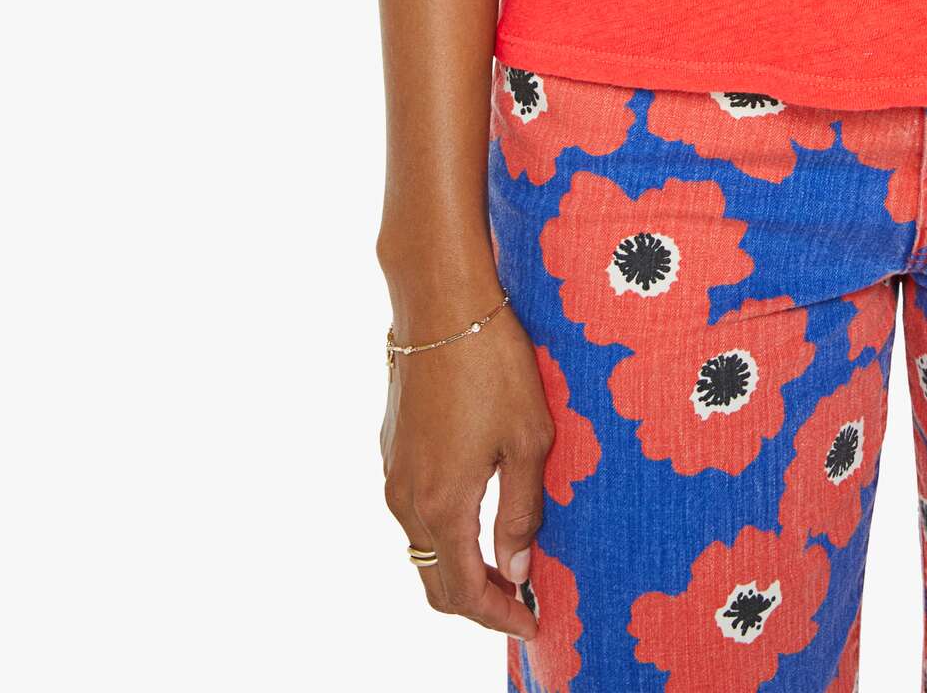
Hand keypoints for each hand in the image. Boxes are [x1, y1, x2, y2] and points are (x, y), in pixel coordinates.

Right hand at [380, 298, 554, 639]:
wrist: (440, 302)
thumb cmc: (493, 363)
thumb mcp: (528, 438)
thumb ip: (522, 511)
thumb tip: (517, 571)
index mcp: (442, 503)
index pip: (463, 590)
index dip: (498, 616)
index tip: (533, 624)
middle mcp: (406, 498)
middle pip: (434, 580)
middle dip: (477, 602)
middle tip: (522, 604)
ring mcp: (394, 472)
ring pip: (422, 547)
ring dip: (459, 566)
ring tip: (507, 564)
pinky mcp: (393, 448)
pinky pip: (415, 511)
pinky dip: (445, 532)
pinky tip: (479, 515)